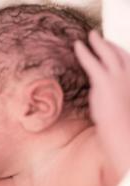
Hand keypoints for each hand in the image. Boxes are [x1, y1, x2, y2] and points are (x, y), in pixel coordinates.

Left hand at [75, 31, 129, 176]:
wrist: (123, 132)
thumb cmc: (122, 125)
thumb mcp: (121, 107)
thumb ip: (114, 96)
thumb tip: (105, 95)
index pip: (128, 61)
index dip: (118, 52)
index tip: (111, 47)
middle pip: (120, 53)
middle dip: (109, 43)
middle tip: (98, 37)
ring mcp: (119, 77)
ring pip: (107, 53)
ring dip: (98, 42)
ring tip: (90, 36)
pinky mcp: (105, 81)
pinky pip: (92, 62)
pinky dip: (84, 52)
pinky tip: (78, 46)